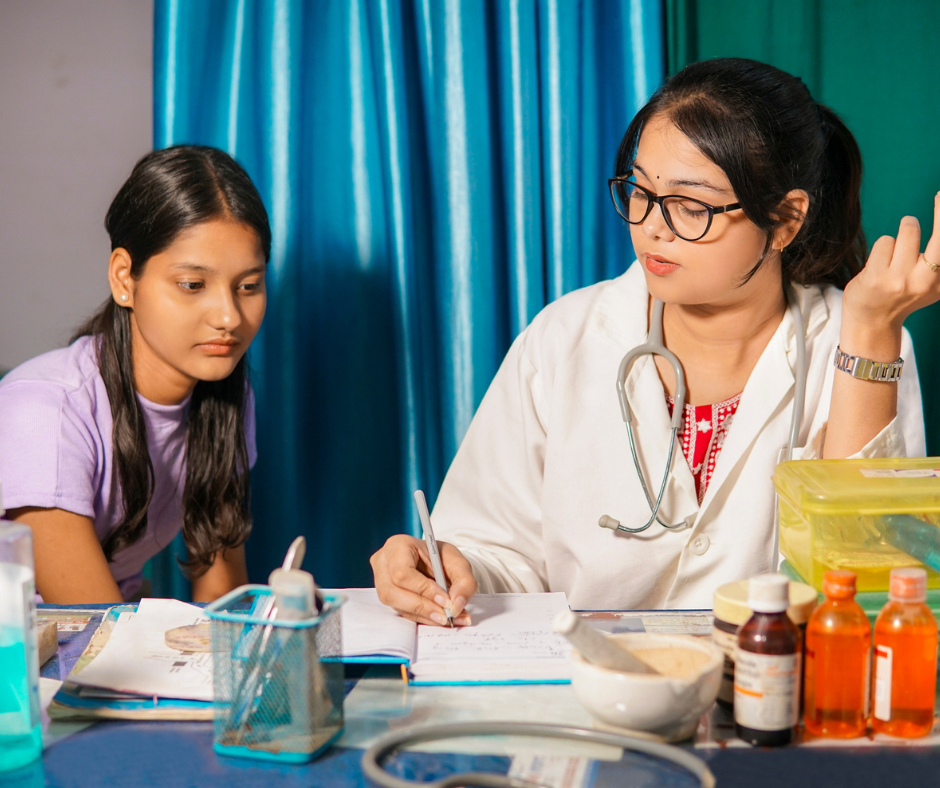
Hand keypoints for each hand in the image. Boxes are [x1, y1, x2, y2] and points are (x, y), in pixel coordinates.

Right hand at [370, 534, 477, 625]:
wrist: (436, 563)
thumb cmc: (443, 558)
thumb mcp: (460, 564)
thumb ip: (464, 583)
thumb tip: (456, 605)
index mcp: (398, 545)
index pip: (402, 572)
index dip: (423, 589)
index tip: (445, 600)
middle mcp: (384, 562)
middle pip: (392, 592)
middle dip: (422, 607)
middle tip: (446, 615)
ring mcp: (381, 580)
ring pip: (395, 605)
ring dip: (423, 615)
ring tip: (446, 618)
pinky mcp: (387, 596)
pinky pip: (400, 611)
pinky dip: (422, 617)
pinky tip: (438, 618)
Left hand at [841, 193, 939, 356]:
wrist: (871, 322)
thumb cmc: (900, 296)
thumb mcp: (929, 284)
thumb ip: (939, 263)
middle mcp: (925, 282)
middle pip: (939, 237)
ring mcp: (900, 280)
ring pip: (907, 231)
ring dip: (899, 236)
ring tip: (894, 254)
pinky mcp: (876, 277)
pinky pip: (884, 242)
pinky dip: (882, 248)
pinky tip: (878, 265)